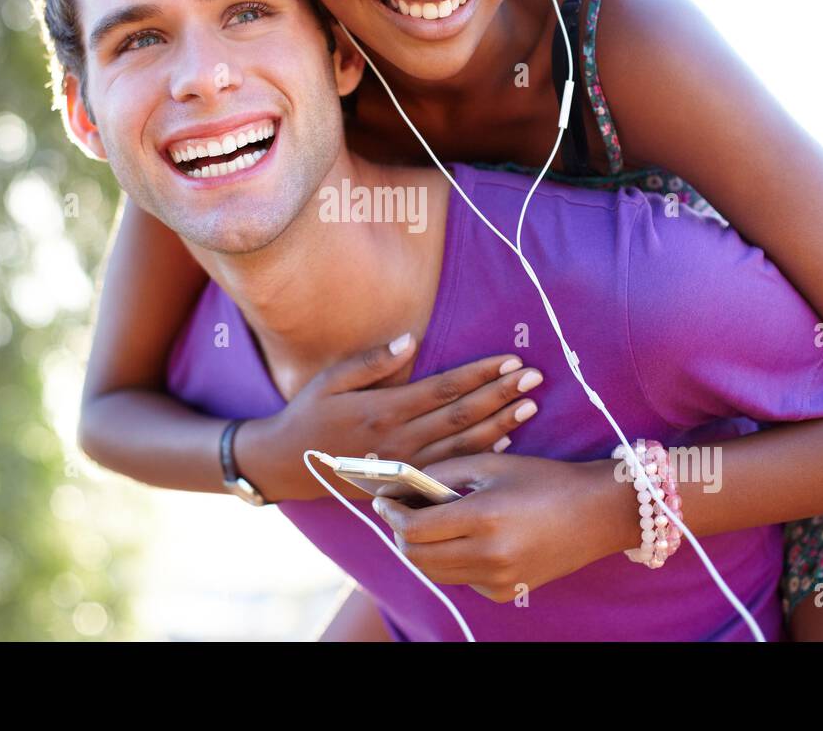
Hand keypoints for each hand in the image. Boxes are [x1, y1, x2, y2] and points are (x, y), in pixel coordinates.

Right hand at [236, 335, 544, 501]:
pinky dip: (479, 455)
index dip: (480, 374)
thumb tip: (411, 341)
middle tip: (534, 378)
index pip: (444, 389)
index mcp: (384, 410)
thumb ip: (372, 361)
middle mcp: (399, 440)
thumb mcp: (331, 379)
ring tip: (530, 406)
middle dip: (500, 395)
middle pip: (461, 416)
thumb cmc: (309, 413)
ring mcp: (404, 466)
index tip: (510, 360)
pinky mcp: (404, 483)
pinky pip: (449, 469)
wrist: (288, 464)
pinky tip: (505, 441)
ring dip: (499, 424)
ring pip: (462, 445)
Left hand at [371, 454, 635, 602]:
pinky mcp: (505, 593)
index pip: (414, 528)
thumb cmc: (541, 479)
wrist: (596, 514)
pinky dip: (450, 559)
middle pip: (416, 556)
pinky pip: (459, 578)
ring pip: (434, 572)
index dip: (391, 513)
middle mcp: (490, 556)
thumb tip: (399, 488)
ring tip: (425, 521)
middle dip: (399, 532)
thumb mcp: (490, 464)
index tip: (382, 499)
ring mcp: (498, 580)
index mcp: (485, 518)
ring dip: (420, 548)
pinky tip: (463, 537)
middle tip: (397, 511)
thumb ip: (440, 475)